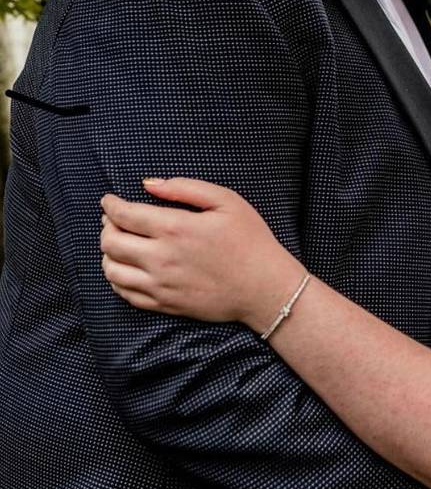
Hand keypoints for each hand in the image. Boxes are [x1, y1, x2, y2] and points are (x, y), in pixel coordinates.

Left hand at [99, 178, 304, 331]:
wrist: (265, 288)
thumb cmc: (251, 241)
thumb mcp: (227, 202)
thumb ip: (185, 187)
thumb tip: (148, 184)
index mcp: (176, 228)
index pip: (123, 215)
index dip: (110, 205)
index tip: (109, 201)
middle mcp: (162, 258)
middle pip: (111, 242)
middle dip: (106, 227)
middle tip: (114, 221)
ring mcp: (161, 285)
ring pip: (112, 270)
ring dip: (109, 254)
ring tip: (120, 245)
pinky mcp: (165, 304)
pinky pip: (125, 294)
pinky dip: (118, 279)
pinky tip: (128, 269)